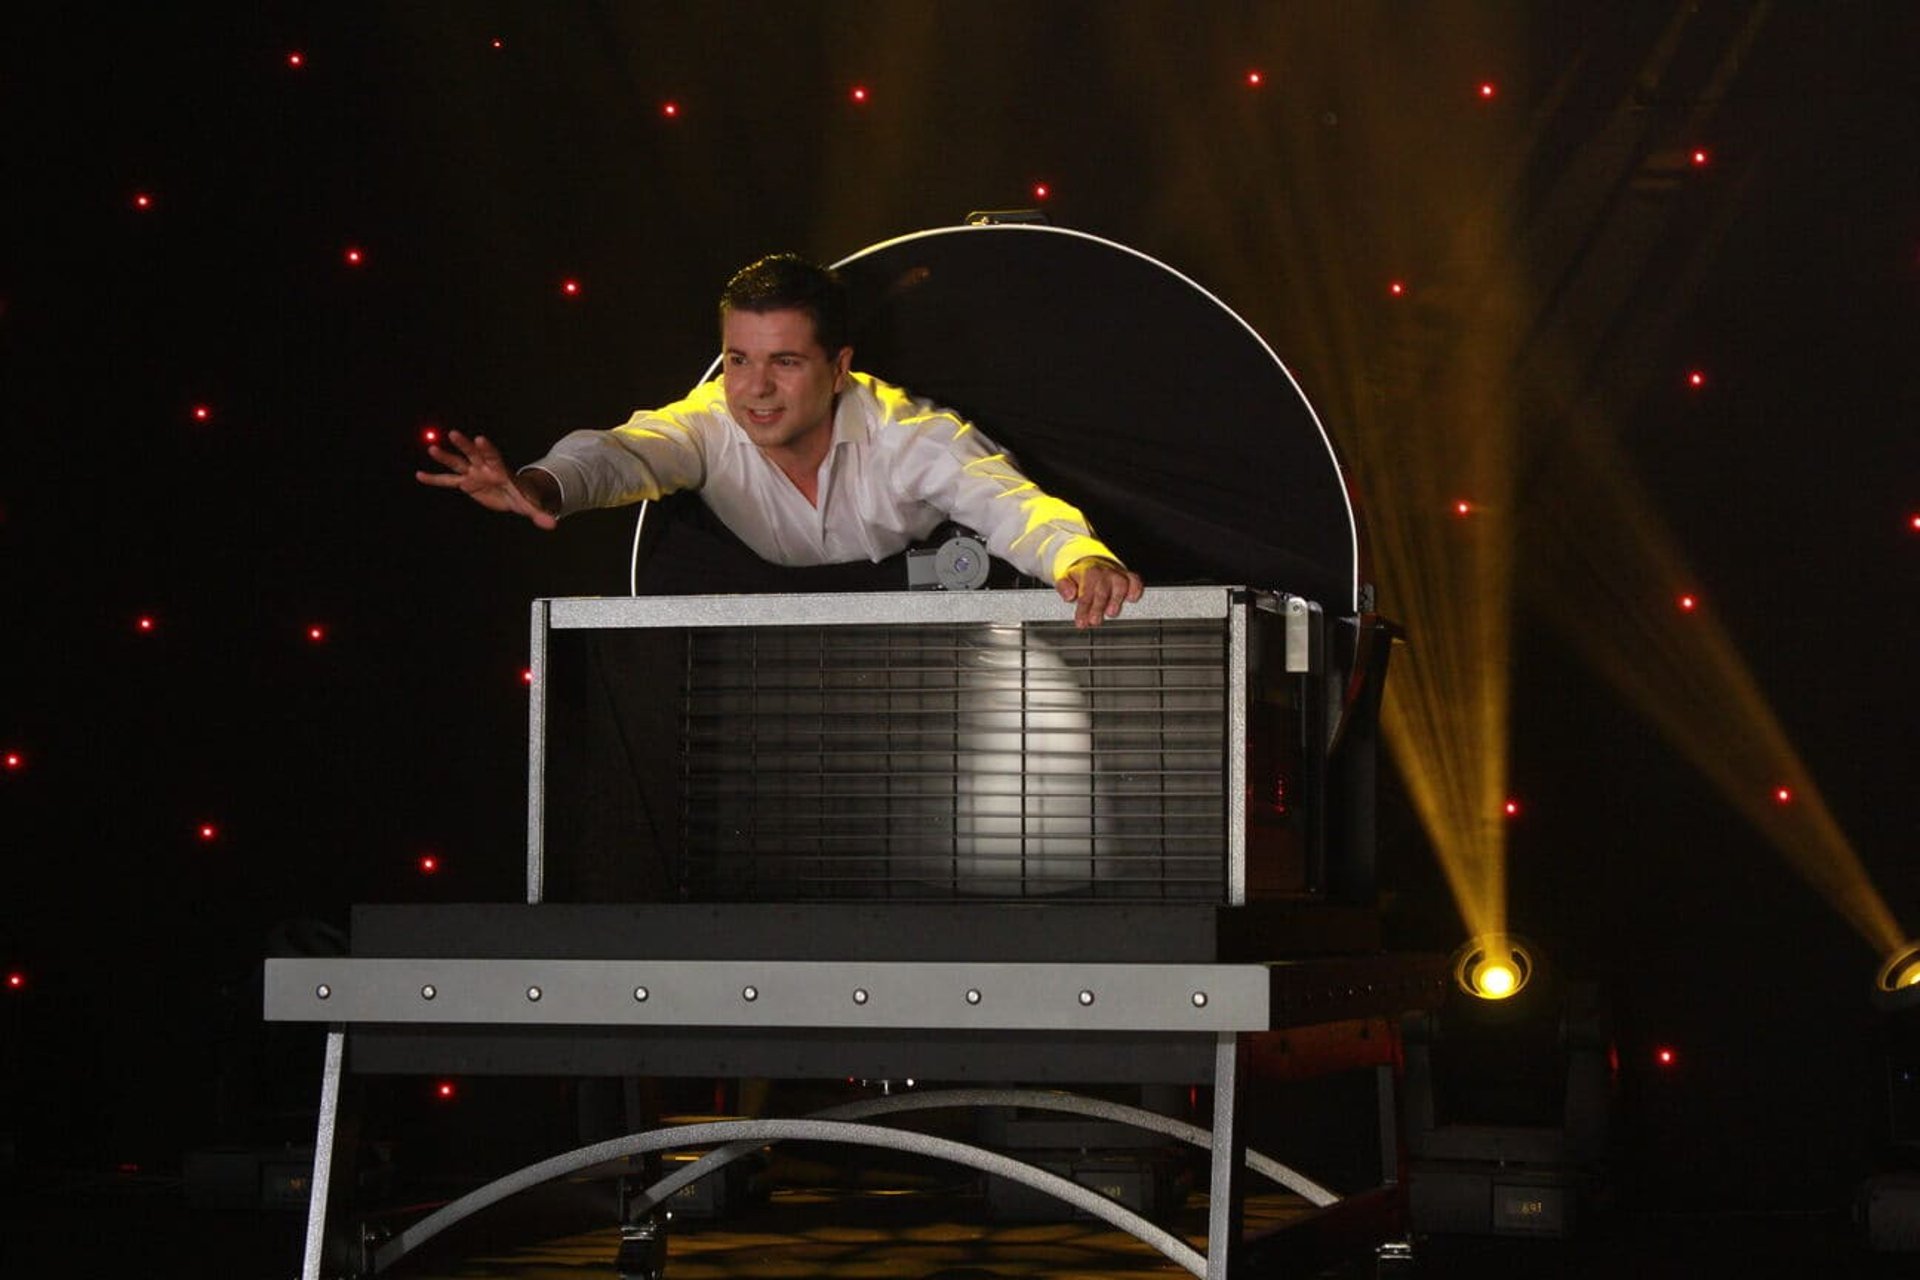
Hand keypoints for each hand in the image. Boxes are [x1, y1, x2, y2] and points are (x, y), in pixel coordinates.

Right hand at [415, 430, 558, 529]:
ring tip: (432, 448)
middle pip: (473, 454)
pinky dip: (434, 479)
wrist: (514, 496)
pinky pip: (448, 481)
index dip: (487, 449)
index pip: (493, 457)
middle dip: (465, 445)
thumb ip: (540, 514)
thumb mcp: (531, 505)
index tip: (480, 439)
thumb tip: (553, 524)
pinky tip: (420, 475)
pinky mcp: (466, 483)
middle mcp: (485, 468)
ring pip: (458, 464)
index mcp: (500, 470)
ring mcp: (473, 473)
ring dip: (445, 457)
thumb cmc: (523, 497)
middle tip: (454, 434)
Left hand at [1056, 557, 1143, 628]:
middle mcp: (1104, 573)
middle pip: (1102, 590)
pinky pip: (1135, 581)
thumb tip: (1069, 595)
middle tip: (1094, 621)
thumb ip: (1064, 587)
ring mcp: (1117, 574)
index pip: (1085, 592)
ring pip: (1120, 584)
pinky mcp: (1129, 577)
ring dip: (1117, 599)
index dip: (1084, 609)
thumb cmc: (1081, 576)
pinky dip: (1136, 589)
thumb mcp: (1066, 578)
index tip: (1081, 622)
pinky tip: (1131, 599)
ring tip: (1111, 613)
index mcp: (1088, 573)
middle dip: (1098, 607)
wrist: (1094, 562)